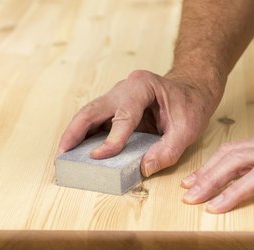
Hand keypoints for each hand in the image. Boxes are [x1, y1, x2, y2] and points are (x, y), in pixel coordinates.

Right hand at [58, 69, 223, 176]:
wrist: (192, 90)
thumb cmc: (190, 104)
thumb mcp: (188, 128)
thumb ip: (169, 149)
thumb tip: (144, 168)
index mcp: (142, 86)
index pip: (123, 115)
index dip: (111, 138)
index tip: (99, 157)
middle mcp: (125, 88)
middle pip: (93, 109)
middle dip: (75, 132)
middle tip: (62, 154)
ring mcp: (117, 96)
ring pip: (88, 114)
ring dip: (74, 134)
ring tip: (63, 155)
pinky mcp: (115, 108)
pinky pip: (95, 121)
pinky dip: (83, 135)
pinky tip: (75, 150)